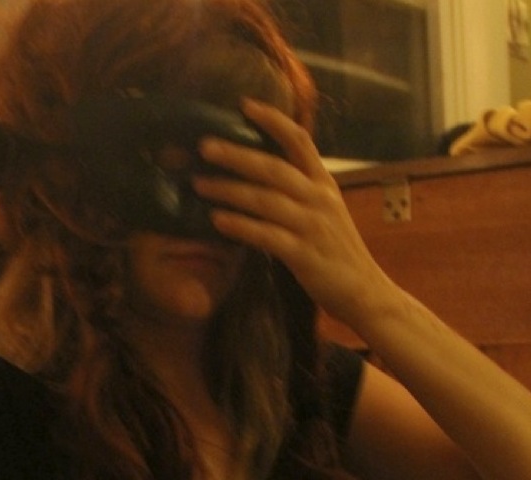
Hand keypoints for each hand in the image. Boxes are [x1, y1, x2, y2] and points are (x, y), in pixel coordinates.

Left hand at [193, 99, 397, 330]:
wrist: (363, 291)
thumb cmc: (335, 252)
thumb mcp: (323, 211)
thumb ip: (298, 191)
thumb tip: (260, 177)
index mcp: (324, 184)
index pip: (299, 141)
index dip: (273, 121)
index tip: (244, 105)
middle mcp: (319, 199)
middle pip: (274, 168)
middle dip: (236, 155)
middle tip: (204, 146)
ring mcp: (312, 226)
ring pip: (265, 200)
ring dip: (229, 190)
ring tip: (199, 184)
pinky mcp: (303, 254)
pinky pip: (266, 235)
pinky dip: (240, 226)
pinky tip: (216, 221)